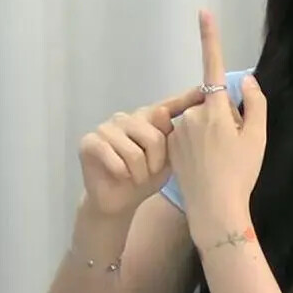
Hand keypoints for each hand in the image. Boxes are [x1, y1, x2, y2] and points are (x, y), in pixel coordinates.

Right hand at [77, 89, 206, 217]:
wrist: (118, 202)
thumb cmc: (146, 179)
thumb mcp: (168, 161)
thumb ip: (175, 140)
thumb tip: (170, 114)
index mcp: (148, 119)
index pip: (169, 105)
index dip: (186, 98)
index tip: (203, 91)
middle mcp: (127, 117)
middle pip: (154, 136)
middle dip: (157, 161)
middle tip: (151, 172)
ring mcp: (106, 127)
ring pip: (135, 152)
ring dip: (140, 172)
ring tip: (136, 176)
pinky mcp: (89, 142)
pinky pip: (116, 160)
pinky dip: (123, 174)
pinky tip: (120, 176)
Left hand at [168, 10, 266, 247]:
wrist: (214, 209)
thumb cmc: (241, 174)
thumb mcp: (257, 138)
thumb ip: (255, 104)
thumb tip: (245, 81)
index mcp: (216, 110)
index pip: (214, 66)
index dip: (210, 38)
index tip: (203, 13)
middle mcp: (193, 114)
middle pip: (213, 104)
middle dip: (224, 116)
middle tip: (235, 146)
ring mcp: (179, 130)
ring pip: (200, 121)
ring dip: (211, 132)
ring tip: (220, 159)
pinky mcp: (170, 145)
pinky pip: (188, 135)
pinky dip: (198, 145)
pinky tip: (206, 165)